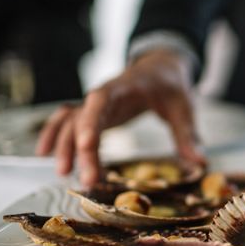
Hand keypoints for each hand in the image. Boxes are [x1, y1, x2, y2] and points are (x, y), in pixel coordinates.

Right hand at [35, 49, 204, 186]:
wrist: (159, 65)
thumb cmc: (171, 85)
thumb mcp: (183, 106)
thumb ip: (188, 134)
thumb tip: (200, 163)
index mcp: (125, 87)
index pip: (102, 100)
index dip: (93, 120)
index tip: (89, 144)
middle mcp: (104, 94)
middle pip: (83, 118)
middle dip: (80, 148)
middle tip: (86, 180)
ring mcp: (96, 103)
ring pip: (71, 121)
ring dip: (64, 145)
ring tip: (64, 175)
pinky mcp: (94, 112)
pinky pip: (68, 121)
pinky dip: (55, 134)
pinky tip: (44, 154)